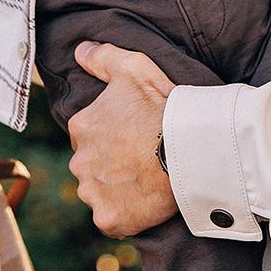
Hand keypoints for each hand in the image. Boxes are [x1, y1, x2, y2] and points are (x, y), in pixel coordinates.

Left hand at [66, 43, 177, 235]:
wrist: (191, 149)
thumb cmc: (163, 106)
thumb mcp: (134, 68)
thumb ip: (103, 57)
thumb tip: (80, 50)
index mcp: (82, 126)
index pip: (90, 135)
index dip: (114, 136)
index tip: (136, 136)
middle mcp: (80, 160)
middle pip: (92, 165)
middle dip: (111, 164)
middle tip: (143, 160)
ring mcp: (93, 192)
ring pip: (99, 192)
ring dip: (116, 190)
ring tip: (146, 182)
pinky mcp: (109, 219)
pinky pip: (111, 219)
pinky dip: (124, 215)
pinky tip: (145, 203)